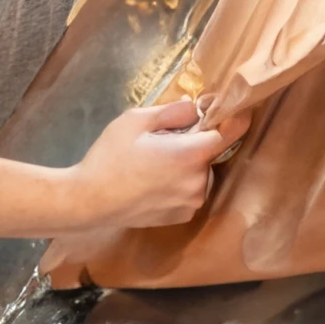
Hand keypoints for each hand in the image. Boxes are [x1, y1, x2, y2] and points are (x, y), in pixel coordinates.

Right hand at [70, 99, 250, 228]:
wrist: (89, 201)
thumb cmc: (110, 157)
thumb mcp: (136, 121)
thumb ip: (173, 112)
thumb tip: (197, 107)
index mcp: (190, 155)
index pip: (231, 132)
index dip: (235, 117)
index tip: (233, 107)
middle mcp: (198, 182)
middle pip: (209, 152)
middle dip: (194, 141)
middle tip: (163, 139)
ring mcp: (192, 203)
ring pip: (200, 172)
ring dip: (187, 163)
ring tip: (153, 162)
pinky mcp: (182, 217)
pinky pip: (191, 190)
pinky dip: (180, 182)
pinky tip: (153, 181)